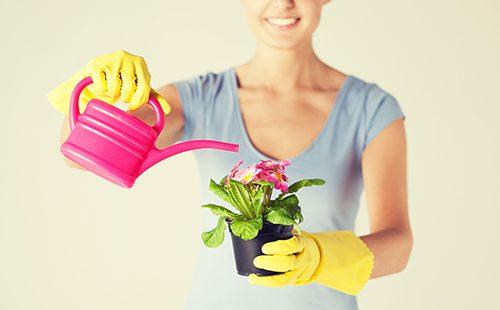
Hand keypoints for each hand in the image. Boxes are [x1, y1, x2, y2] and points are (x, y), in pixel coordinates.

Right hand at [48, 50, 169, 113]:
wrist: (97, 74)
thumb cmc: (122, 81)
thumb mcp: (139, 88)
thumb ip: (154, 98)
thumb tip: (168, 110)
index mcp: (140, 63)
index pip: (145, 87)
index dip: (138, 101)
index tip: (132, 106)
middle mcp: (126, 57)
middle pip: (129, 89)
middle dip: (124, 98)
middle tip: (120, 94)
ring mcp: (110, 59)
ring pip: (115, 89)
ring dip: (112, 95)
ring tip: (110, 89)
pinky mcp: (95, 64)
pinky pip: (102, 87)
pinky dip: (101, 91)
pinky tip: (101, 85)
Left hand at [248, 230, 373, 294]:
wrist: (315, 258)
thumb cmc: (298, 243)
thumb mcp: (294, 234)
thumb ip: (283, 229)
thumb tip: (263, 217)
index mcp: (302, 244)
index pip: (293, 245)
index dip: (279, 247)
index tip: (265, 247)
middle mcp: (302, 260)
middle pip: (288, 263)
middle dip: (271, 262)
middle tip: (257, 260)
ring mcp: (298, 272)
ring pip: (284, 279)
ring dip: (267, 279)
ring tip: (252, 277)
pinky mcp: (293, 280)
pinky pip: (280, 283)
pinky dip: (266, 282)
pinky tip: (254, 279)